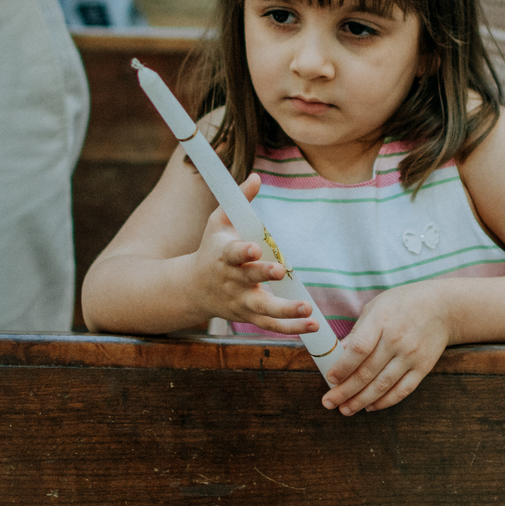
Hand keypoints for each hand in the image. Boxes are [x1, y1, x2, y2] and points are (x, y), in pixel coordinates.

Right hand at [189, 175, 319, 334]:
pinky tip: (312, 326)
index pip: (233, 253)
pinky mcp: (249, 316)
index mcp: (224, 256)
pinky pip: (271, 325)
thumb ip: (239, 200)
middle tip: (279, 271)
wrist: (192, 288)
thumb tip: (257, 176)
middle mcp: (232, 281)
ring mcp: (240, 301)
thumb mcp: (218, 221)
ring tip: (306, 309)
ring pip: (262, 309)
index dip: (243, 252)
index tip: (254, 248)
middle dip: (262, 276)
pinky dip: (291, 329)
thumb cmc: (210, 249)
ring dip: (284, 311)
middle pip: (248, 280)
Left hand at [321, 283, 451, 415]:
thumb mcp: (377, 307)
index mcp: (381, 320)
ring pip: (383, 385)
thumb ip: (358, 332)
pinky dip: (385, 402)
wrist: (443, 306)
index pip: (359, 349)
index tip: (330, 379)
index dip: (343, 367)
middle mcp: (396, 339)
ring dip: (361, 401)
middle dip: (345, 391)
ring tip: (345, 410)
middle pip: (367, 371)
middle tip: (329, 403)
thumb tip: (337, 354)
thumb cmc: (403, 303)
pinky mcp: (423, 367)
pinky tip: (370, 407)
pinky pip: (402, 390)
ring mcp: (411, 355)